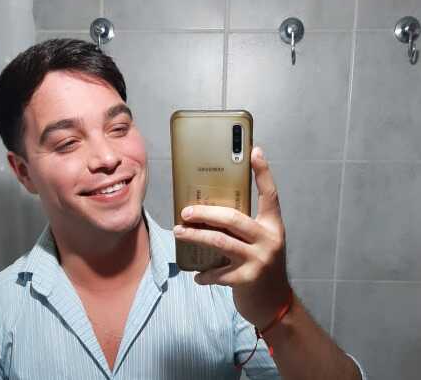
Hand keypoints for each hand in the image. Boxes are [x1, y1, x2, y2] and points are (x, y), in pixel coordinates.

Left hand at [173, 146, 291, 329]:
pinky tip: (196, 274)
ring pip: (221, 241)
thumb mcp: (262, 241)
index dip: (263, 172)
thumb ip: (245, 227)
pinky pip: (218, 272)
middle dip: (205, 213)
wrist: (276, 304)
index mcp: (273, 225)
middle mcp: (269, 239)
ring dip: (196, 236)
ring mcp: (259, 259)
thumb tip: (211, 210)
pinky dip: (204, 273)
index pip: (270, 194)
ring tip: (180, 232)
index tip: (254, 151)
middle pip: (233, 217)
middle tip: (185, 211)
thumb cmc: (263, 265)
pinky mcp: (248, 279)